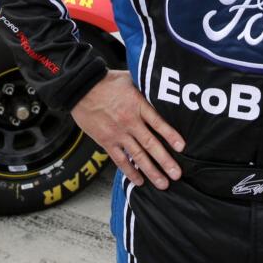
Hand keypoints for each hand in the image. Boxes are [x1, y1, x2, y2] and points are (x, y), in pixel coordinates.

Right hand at [70, 69, 184, 188]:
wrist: (81, 88)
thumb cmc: (107, 81)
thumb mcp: (130, 78)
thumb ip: (145, 86)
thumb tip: (161, 86)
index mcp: (137, 105)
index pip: (158, 122)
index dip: (170, 135)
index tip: (182, 147)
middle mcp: (129, 121)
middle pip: (150, 144)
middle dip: (165, 161)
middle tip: (177, 174)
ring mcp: (118, 133)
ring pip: (137, 156)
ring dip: (151, 171)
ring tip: (163, 183)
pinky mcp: (106, 141)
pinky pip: (120, 160)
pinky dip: (130, 171)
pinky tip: (139, 181)